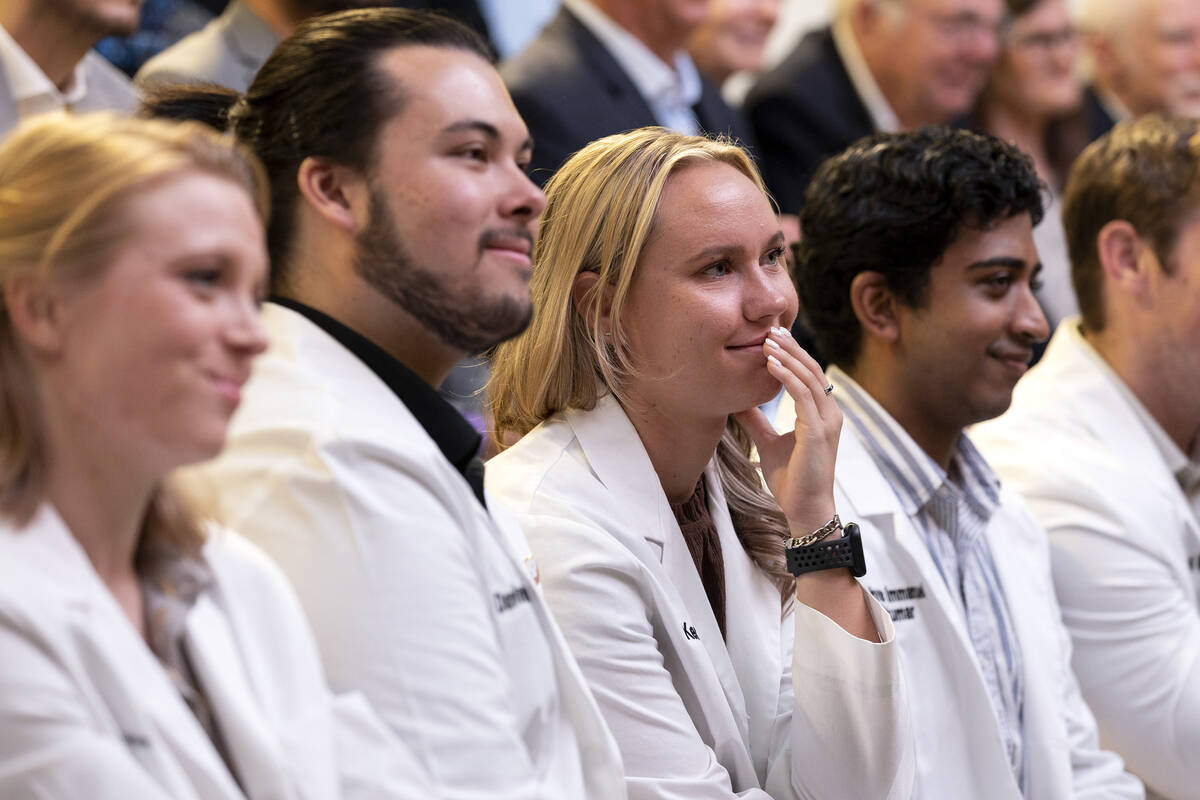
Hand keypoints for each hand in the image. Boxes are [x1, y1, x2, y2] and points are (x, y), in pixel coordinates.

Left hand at [734, 326, 840, 533]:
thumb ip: (757, 422)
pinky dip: (787, 377)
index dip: (794, 354)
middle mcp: (830, 413)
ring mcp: (828, 422)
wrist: (804, 509)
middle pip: (813, 369)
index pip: (810, 374)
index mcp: (822, 414)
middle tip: (771, 329)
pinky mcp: (819, 432)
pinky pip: (803, 396)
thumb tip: (738, 404)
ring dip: (788, 357)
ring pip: (809, 378)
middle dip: (792, 348)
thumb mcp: (769, 443)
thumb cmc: (791, 480)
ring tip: (768, 341)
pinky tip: (770, 364)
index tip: (773, 337)